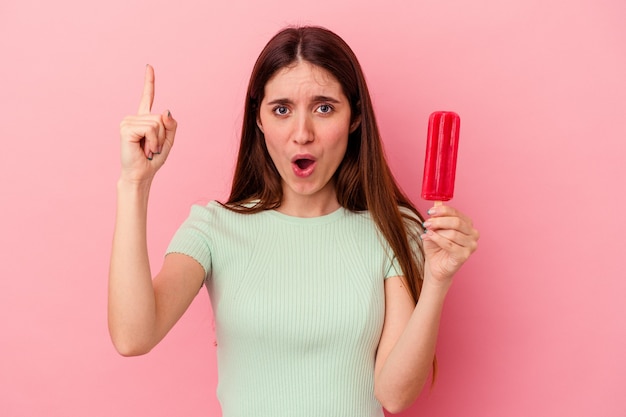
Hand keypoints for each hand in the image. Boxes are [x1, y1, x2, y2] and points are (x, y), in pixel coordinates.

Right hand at [118, 65, 176, 183]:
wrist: (141, 174)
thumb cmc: (152, 160)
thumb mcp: (168, 141)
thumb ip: (171, 125)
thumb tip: (165, 111)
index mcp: (144, 119)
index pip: (147, 97)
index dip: (149, 81)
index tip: (149, 66)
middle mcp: (134, 118)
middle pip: (161, 117)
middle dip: (163, 135)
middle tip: (152, 148)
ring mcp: (128, 122)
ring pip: (157, 123)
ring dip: (158, 141)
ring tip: (148, 150)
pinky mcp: (126, 129)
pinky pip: (151, 129)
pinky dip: (153, 142)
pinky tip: (145, 150)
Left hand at [420, 204, 478, 285]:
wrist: (435, 265)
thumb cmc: (436, 247)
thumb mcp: (435, 228)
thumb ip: (438, 216)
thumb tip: (436, 202)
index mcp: (468, 224)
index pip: (456, 213)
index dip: (442, 211)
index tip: (430, 211)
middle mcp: (473, 233)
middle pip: (456, 222)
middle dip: (439, 221)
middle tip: (426, 223)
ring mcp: (471, 245)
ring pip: (452, 233)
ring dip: (437, 232)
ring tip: (427, 233)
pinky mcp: (465, 256)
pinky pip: (450, 244)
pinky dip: (437, 239)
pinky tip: (429, 237)